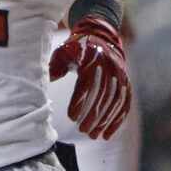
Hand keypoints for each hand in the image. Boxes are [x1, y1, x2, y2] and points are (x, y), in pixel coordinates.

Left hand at [49, 16, 130, 139]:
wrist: (99, 34)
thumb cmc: (76, 46)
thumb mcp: (63, 51)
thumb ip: (55, 66)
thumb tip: (45, 80)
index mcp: (92, 59)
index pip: (87, 84)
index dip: (80, 101)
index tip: (71, 116)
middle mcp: (109, 67)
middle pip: (103, 95)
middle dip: (93, 115)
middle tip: (83, 130)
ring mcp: (120, 75)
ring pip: (114, 102)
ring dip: (105, 121)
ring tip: (93, 136)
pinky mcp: (125, 82)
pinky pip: (124, 104)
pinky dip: (117, 121)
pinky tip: (108, 135)